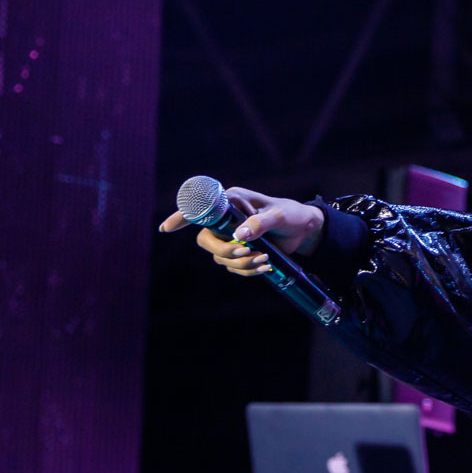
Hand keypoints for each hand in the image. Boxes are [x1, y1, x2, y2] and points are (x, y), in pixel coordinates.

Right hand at [158, 187, 324, 276]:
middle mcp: (226, 219)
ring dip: (241, 263)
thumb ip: (260, 223)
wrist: (304, 231)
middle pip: (206, 240)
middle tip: (247, 252)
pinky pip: (233, 267)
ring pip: (220, 257)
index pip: (201, 208)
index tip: (167, 229)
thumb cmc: (291, 215)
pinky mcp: (239, 251)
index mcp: (232, 202)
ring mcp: (230, 237)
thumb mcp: (279, 216)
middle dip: (224, 250)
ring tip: (265, 258)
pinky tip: (266, 266)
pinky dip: (248, 270)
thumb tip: (240, 236)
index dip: (181, 217)